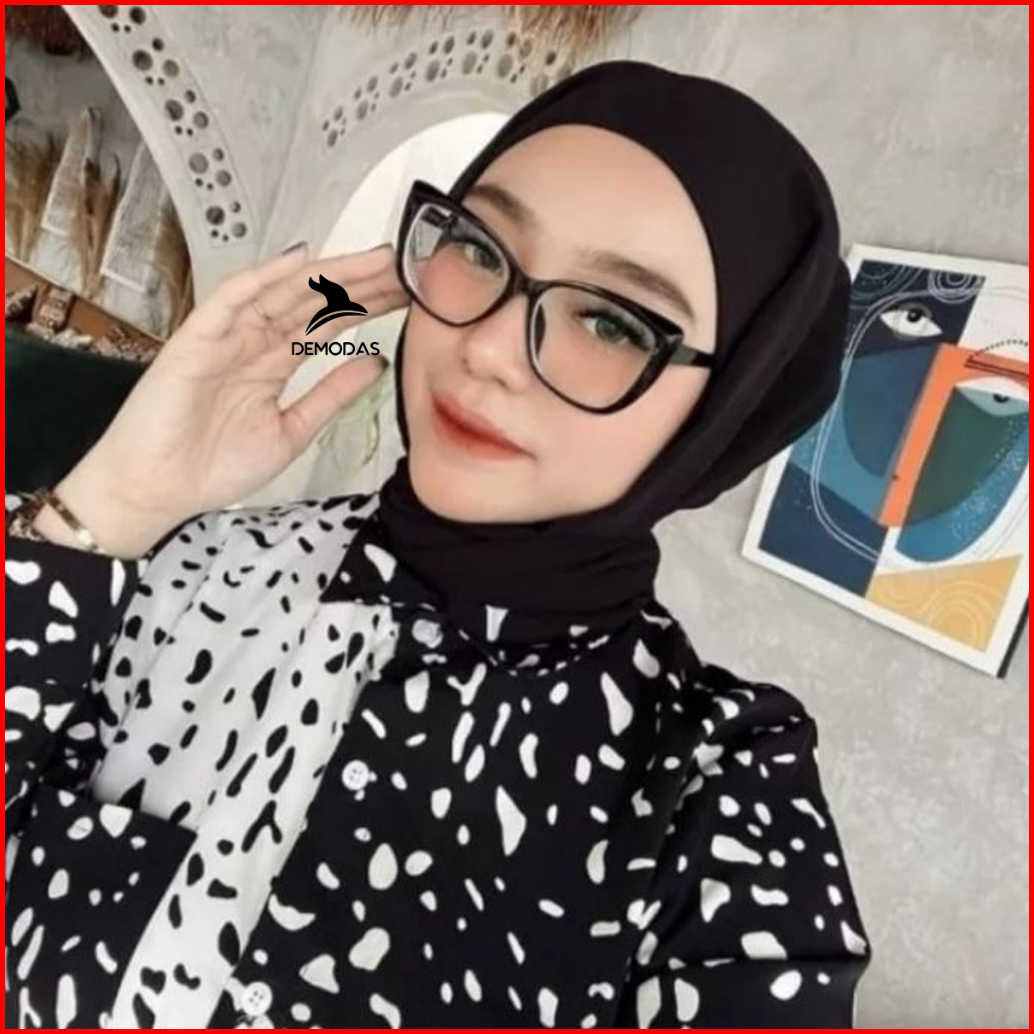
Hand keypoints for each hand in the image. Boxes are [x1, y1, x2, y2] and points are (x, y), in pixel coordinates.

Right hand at [53, 243, 406, 557]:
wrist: (159, 490)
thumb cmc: (214, 466)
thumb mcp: (294, 430)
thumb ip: (332, 395)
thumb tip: (376, 365)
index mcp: (275, 364)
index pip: (330, 325)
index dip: (368, 306)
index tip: (408, 294)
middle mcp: (253, 342)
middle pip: (314, 302)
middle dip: (360, 283)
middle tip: (403, 266)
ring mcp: (226, 336)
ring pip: (284, 293)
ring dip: (328, 274)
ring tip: (372, 260)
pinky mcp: (197, 338)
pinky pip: (233, 299)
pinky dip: (264, 278)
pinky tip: (300, 263)